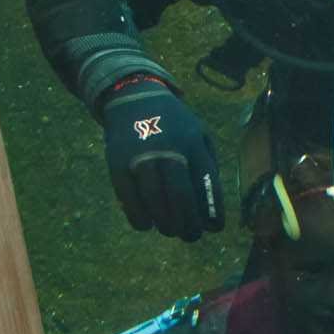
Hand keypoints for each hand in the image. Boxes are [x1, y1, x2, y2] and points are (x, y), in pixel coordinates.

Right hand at [101, 79, 223, 240]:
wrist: (132, 97)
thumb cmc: (173, 124)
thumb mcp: (197, 134)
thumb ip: (205, 165)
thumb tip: (210, 207)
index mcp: (192, 142)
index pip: (207, 182)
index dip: (212, 209)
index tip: (215, 228)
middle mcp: (168, 148)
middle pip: (180, 194)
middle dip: (188, 223)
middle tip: (191, 236)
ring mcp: (141, 155)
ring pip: (154, 198)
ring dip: (165, 223)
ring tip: (170, 231)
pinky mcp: (118, 162)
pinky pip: (128, 196)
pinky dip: (137, 216)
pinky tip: (145, 224)